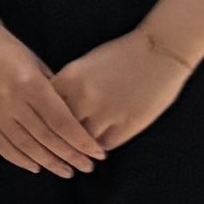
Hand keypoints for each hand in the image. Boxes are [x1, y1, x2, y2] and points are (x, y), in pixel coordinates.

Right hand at [0, 18, 103, 177]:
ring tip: (66, 172)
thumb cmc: (8, 48)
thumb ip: (53, 91)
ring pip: (25, 146)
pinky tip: (35, 167)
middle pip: (46, 138)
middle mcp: (11, 102)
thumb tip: (72, 119)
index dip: (81, 142)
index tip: (98, 154)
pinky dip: (18, 159)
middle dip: (70, 156)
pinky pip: (0, 145)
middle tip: (87, 168)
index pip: (62, 122)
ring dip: (48, 162)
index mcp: (30, 85)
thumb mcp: (36, 63)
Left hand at [52, 29, 193, 152]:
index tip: (43, 129)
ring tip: (78, 153)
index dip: (42, 121)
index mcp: (69, 79)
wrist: (160, 50)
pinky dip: (99, 148)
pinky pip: (105, 145)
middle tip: (57, 149)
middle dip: (58, 139)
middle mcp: (83, 98)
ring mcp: (106, 113)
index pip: (43, 109)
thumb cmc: (121, 54)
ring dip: (80, 148)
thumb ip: (67, 88)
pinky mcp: (128, 124)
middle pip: (60, 129)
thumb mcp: (84, 66)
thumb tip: (53, 109)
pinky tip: (98, 148)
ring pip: (82, 142)